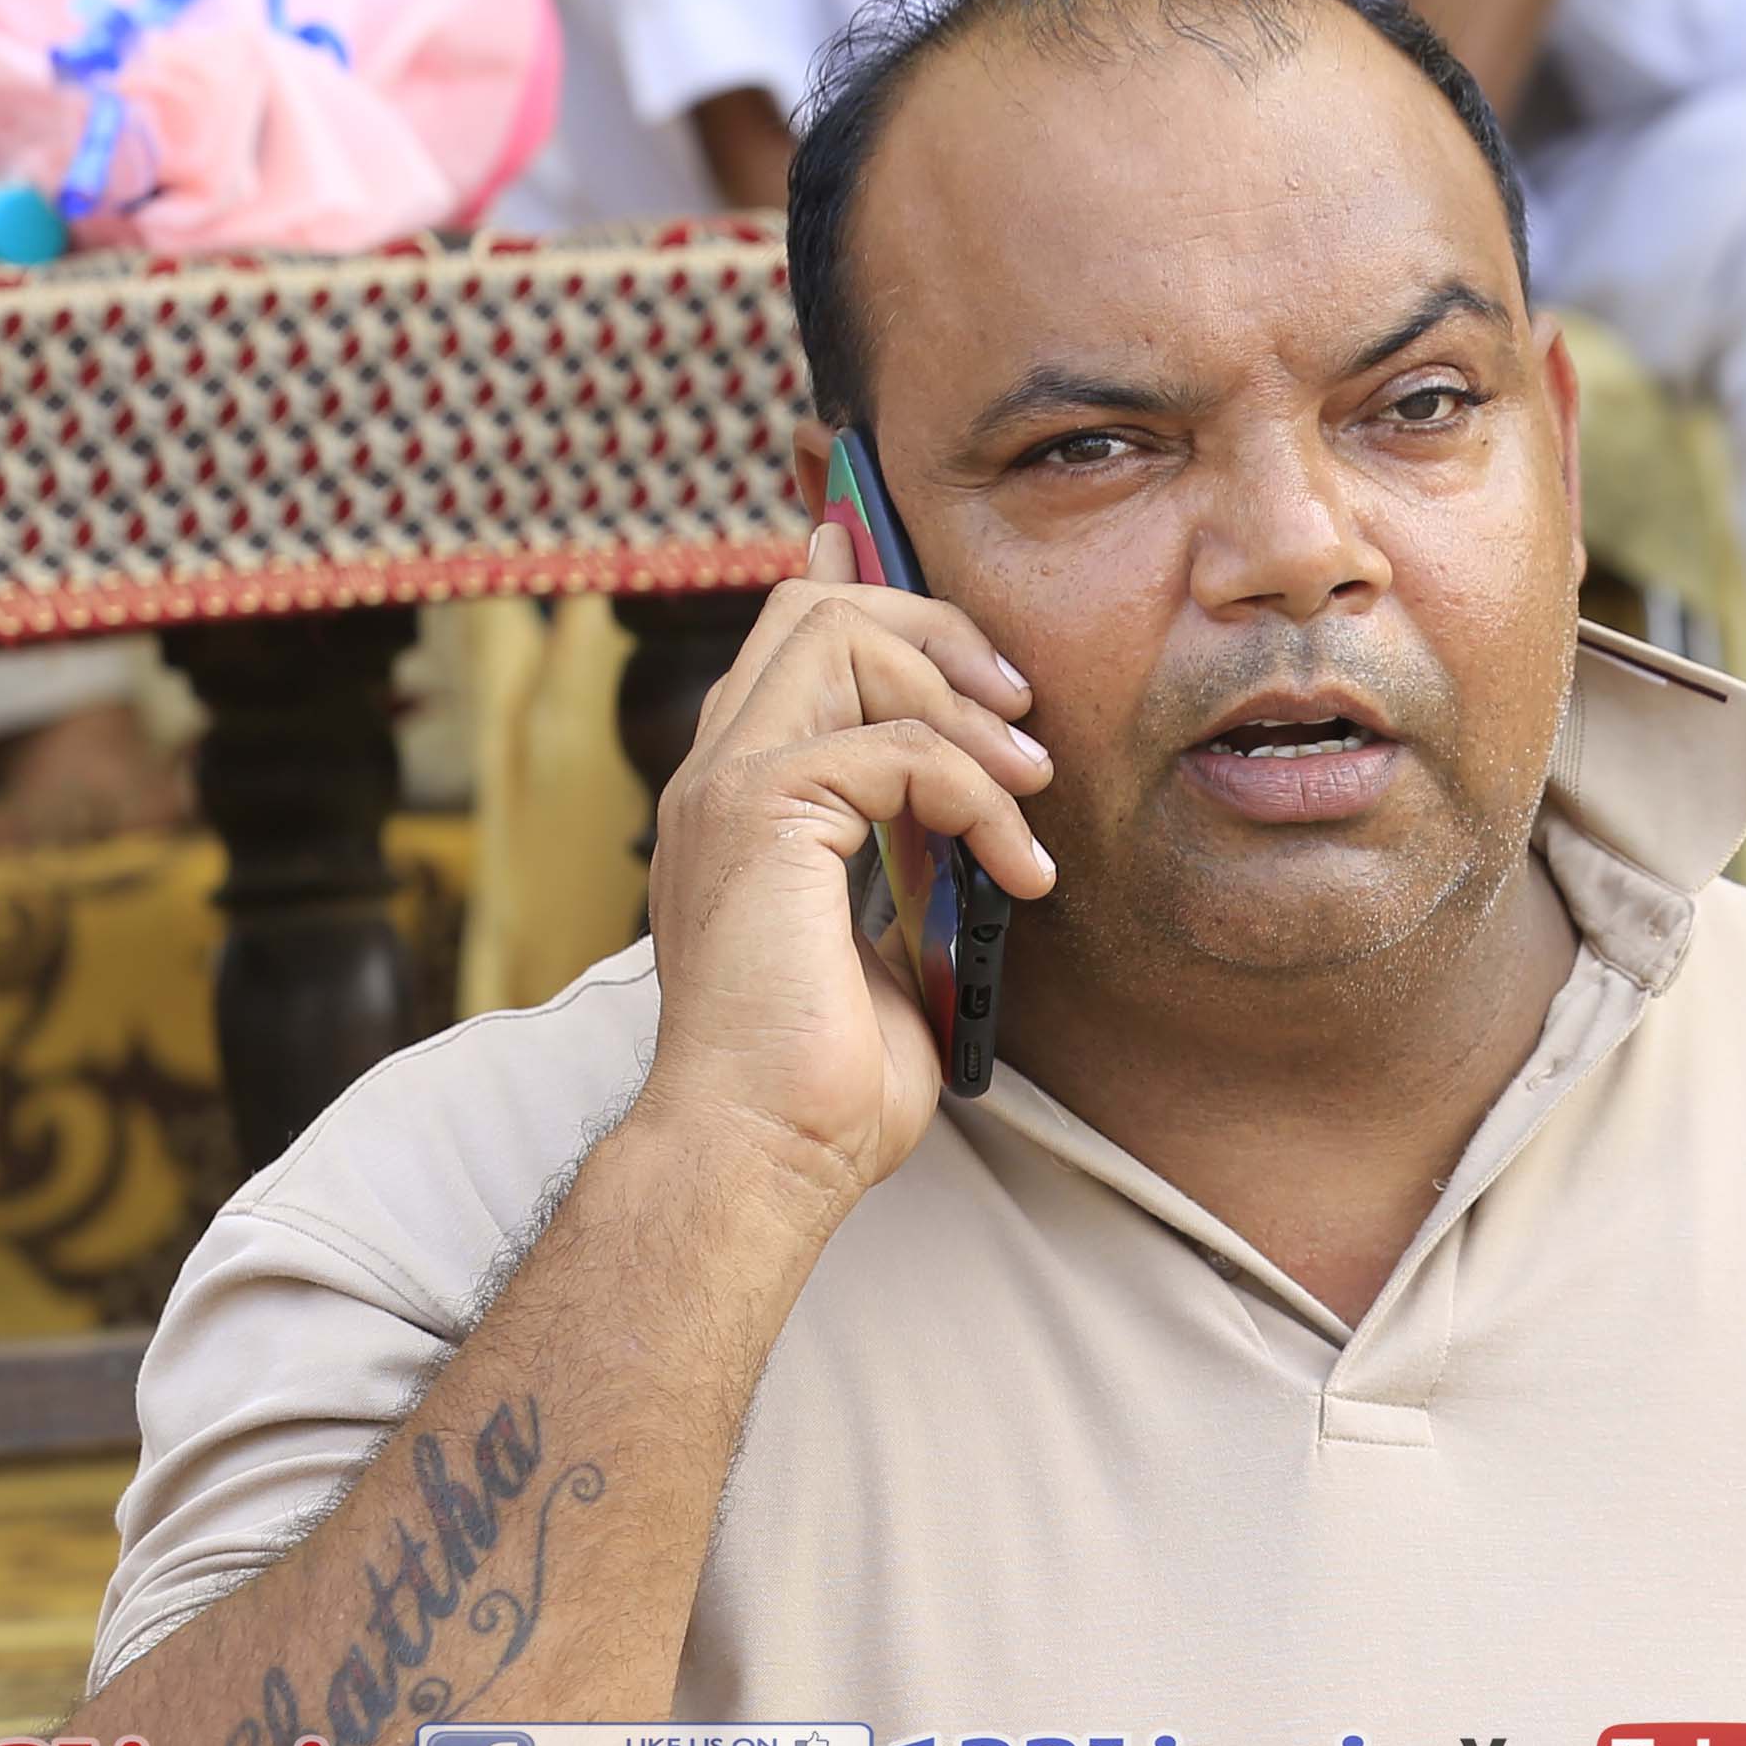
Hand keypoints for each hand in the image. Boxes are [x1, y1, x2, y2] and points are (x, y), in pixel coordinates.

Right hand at [635, 530, 1057, 1210]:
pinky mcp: (759, 816)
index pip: (788, 638)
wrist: (765, 1153)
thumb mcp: (889, 944)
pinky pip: (893, 746)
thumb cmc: (823, 1083)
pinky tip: (1015, 869)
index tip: (968, 625)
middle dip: (937, 634)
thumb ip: (909, 860)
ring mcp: (727, 789)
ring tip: (1029, 794)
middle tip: (1018, 715)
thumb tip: (970, 813)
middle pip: (816, 608)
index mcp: (738, 799)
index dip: (872, 593)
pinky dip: (975, 795)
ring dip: (963, 706)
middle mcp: (716, 777)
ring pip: (843, 640)